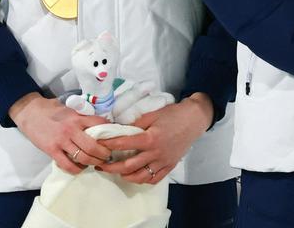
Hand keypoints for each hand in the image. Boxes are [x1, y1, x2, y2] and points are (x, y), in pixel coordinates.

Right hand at [9, 93, 109, 173]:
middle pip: (94, 146)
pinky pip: (67, 164)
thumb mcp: (71, 109)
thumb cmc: (52, 110)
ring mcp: (61, 141)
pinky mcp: (51, 150)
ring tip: (98, 163)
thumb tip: (101, 123)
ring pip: (83, 157)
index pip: (100, 124)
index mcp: (78, 117)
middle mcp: (71, 129)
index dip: (110, 132)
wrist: (30, 113)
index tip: (115, 139)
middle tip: (108, 156)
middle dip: (104, 153)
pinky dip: (76, 169)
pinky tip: (81, 168)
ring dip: (93, 162)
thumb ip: (84, 117)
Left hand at [97, 94, 212, 183]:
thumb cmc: (174, 114)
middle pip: (128, 166)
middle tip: (101, 165)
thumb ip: (136, 122)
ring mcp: (163, 161)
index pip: (124, 144)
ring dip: (125, 176)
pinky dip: (142, 180)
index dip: (108, 145)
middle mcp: (155, 153)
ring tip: (117, 171)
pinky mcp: (170, 165)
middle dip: (111, 167)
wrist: (195, 119)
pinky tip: (135, 175)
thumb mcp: (153, 114)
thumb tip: (119, 128)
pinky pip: (154, 179)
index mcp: (150, 138)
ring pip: (139, 176)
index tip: (98, 144)